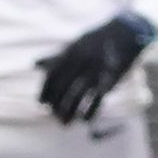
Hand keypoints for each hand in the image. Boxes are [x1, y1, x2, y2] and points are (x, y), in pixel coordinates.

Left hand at [37, 12, 156, 124]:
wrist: (123, 34)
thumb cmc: (94, 43)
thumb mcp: (74, 46)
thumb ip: (55, 57)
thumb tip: (34, 64)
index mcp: (70, 52)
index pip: (52, 75)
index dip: (45, 91)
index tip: (41, 104)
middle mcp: (81, 60)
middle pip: (63, 87)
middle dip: (56, 105)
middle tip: (52, 116)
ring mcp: (96, 70)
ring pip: (78, 96)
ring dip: (70, 112)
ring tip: (64, 123)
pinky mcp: (110, 78)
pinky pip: (97, 99)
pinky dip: (90, 112)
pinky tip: (84, 120)